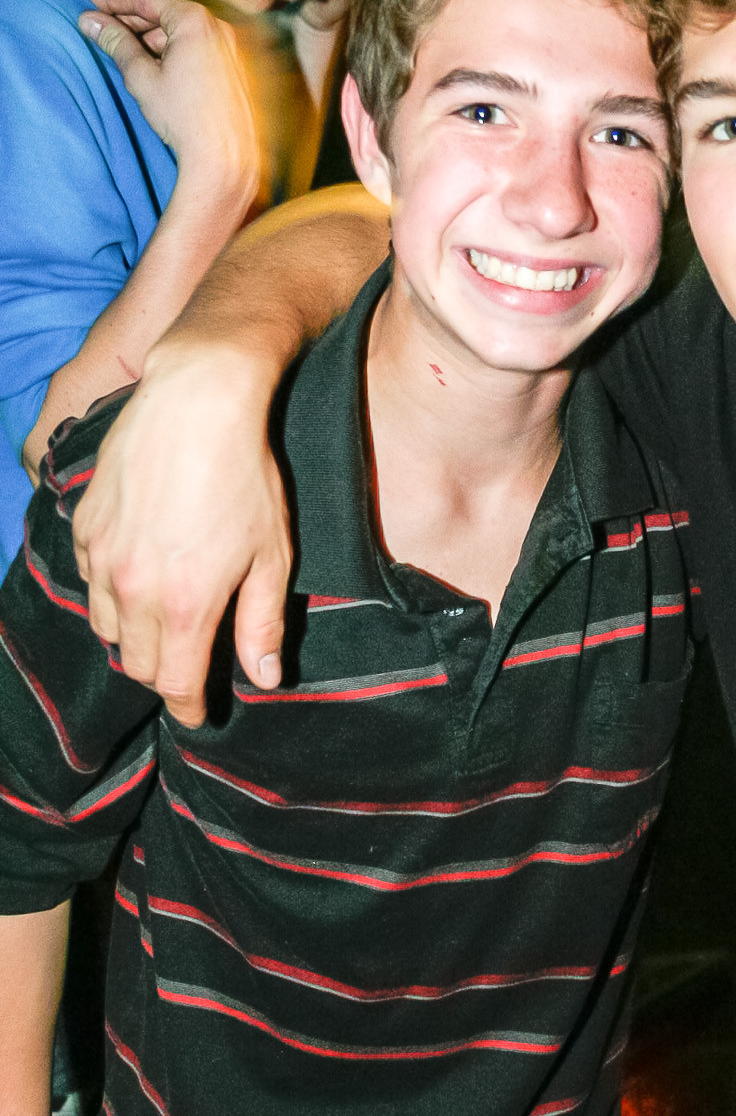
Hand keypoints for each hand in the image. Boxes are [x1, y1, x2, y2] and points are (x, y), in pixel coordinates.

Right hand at [72, 340, 291, 725]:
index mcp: (185, 605)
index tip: (199, 713)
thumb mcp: (271, 555)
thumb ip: (262, 623)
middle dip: (164, 674)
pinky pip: (89, 580)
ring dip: (134, 635)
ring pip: (106, 627)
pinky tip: (138, 575)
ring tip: (164, 623)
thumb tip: (262, 678)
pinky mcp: (84, 525)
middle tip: (189, 666)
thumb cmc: (247, 476)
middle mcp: (133, 589)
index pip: (175, 684)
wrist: (197, 402)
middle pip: (137, 663)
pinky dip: (111, 592)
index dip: (189, 706)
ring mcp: (101, 556)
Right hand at [79, 0, 262, 209]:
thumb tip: (90, 21)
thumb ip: (116, 43)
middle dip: (132, 19)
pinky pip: (200, 47)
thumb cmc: (185, 118)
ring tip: (124, 48)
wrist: (227, 159)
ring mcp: (233, 46)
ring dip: (153, 37)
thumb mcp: (141, 77)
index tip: (90, 2)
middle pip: (166, 12)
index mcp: (195, 20)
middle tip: (102, 26)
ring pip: (184, 32)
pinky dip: (176, 50)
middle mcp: (219, 26)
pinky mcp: (239, 67)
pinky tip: (155, 64)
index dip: (114, 0)